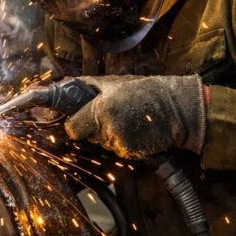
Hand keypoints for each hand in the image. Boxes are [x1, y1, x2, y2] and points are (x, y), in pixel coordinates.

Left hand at [64, 75, 206, 159]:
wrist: (175, 109)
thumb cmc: (142, 92)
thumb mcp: (111, 83)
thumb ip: (84, 87)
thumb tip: (61, 90)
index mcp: (101, 109)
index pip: (72, 128)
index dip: (73, 123)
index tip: (77, 119)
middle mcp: (109, 128)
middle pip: (86, 137)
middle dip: (91, 127)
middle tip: (108, 114)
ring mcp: (120, 143)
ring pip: (101, 143)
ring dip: (107, 134)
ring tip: (125, 119)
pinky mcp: (131, 153)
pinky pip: (116, 150)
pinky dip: (121, 142)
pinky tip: (133, 130)